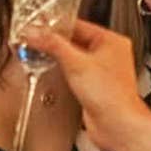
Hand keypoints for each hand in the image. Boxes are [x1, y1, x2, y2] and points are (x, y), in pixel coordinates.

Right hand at [24, 20, 150, 150]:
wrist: (116, 125)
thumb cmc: (111, 96)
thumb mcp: (76, 64)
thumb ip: (53, 45)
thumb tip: (35, 32)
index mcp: (112, 41)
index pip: (78, 25)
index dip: (56, 25)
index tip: (37, 26)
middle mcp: (109, 54)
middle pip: (74, 40)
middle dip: (54, 41)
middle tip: (34, 38)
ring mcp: (102, 70)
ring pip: (73, 57)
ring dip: (57, 56)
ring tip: (38, 52)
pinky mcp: (94, 86)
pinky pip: (74, 72)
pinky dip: (62, 70)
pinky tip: (50, 70)